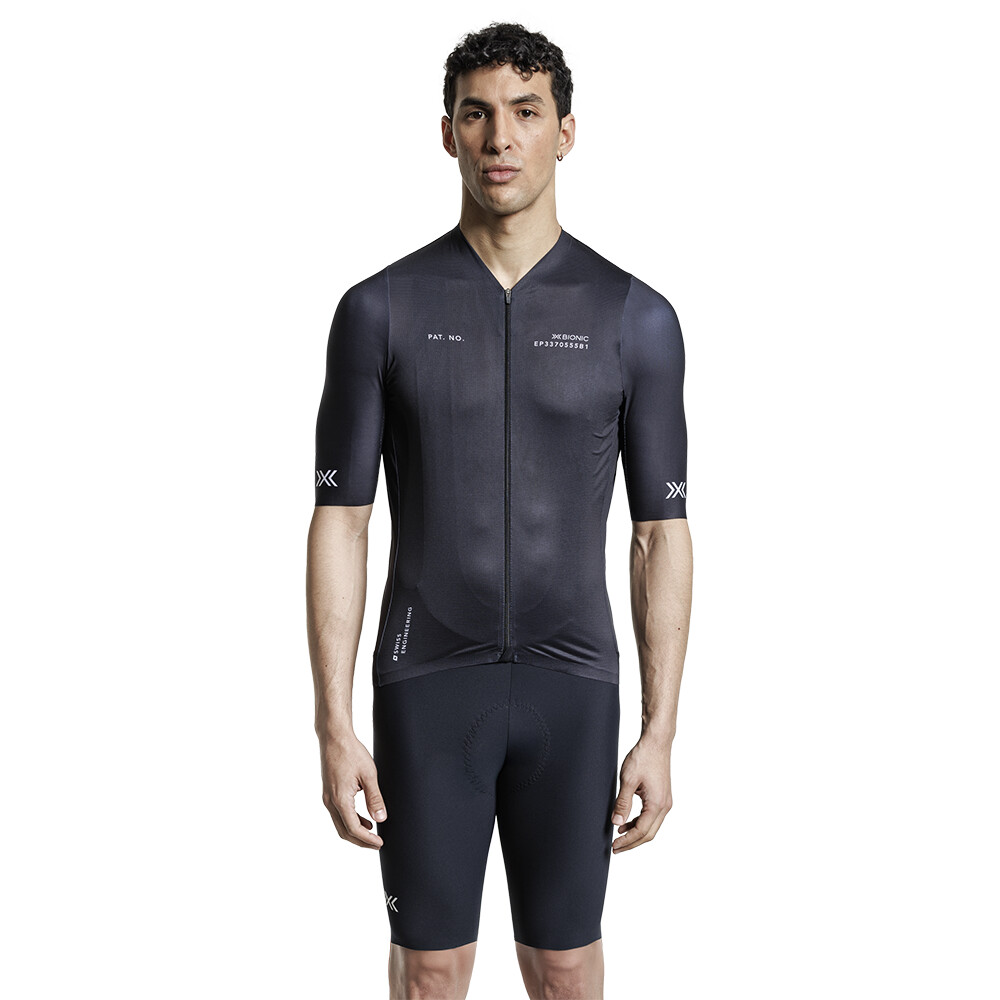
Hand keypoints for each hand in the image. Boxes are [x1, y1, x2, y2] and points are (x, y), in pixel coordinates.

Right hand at [318, 732, 387, 848]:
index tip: (380, 843)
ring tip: (373, 833)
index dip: (367, 840)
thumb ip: (375, 798)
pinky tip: (364, 819)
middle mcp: (330, 802)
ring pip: (340, 824)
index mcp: (340, 799)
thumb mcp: (369, 774)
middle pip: (344, 831)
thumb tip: (381, 819)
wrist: (334, 737)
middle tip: (377, 844)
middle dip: (361, 841)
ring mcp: (327, 798)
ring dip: (355, 832)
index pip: (353, 829)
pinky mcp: (328, 793)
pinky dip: (350, 821)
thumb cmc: (351, 752)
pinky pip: (338, 814)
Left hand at [610, 735, 672, 852]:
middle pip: (649, 834)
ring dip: (635, 833)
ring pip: (651, 826)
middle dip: (632, 842)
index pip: (641, 831)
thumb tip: (616, 822)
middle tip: (616, 848)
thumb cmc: (644, 757)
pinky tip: (627, 821)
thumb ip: (622, 803)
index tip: (614, 846)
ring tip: (618, 836)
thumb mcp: (628, 780)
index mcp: (657, 804)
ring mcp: (665, 801)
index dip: (627, 841)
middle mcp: (665, 806)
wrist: (656, 742)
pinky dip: (640, 822)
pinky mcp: (662, 796)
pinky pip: (652, 816)